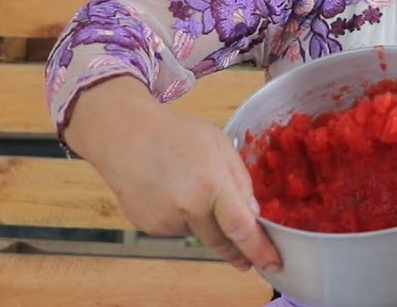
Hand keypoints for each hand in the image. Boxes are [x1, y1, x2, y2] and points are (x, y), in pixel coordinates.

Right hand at [63, 77, 280, 273]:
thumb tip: (253, 215)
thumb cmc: (174, 133)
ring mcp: (165, 220)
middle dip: (237, 251)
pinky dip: (182, 217)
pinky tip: (170, 191)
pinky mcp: (149, 226)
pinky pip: (178, 229)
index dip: (260, 250)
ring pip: (199, 233)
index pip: (241, 228)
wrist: (122, 134)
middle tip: (247, 258)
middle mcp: (188, 207)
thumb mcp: (218, 144)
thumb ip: (240, 181)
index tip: (274, 264)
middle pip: (222, 241)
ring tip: (189, 187)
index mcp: (211, 184)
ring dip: (206, 223)